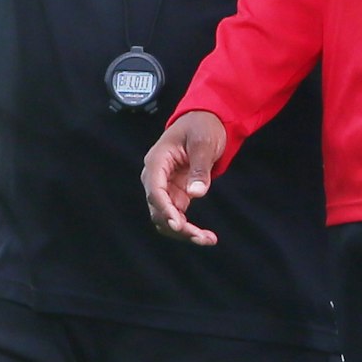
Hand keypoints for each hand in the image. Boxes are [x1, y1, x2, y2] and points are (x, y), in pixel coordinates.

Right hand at [142, 111, 226, 245]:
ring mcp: (165, 188)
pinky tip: (205, 236)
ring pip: (166, 218)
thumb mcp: (204, 142)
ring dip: (183, 232)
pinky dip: (188, 229)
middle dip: (177, 226)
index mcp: (157, 161)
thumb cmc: (202, 126)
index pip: (155, 189)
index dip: (164, 209)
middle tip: (201, 237)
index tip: (178, 224)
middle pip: (158, 209)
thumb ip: (199, 167)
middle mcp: (156, 177)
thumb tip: (196, 193)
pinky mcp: (176, 195)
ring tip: (207, 239)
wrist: (205, 122)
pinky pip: (177, 217)